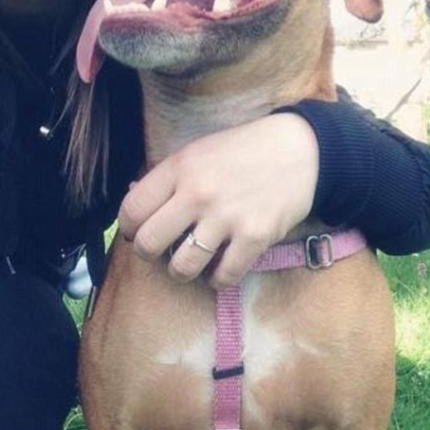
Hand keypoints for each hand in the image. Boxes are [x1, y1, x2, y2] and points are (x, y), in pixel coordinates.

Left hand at [118, 113, 318, 287]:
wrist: (299, 150)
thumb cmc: (242, 150)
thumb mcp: (198, 151)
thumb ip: (167, 178)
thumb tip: (133, 205)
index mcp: (180, 167)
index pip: (132, 210)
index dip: (130, 227)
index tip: (139, 230)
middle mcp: (198, 193)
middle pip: (148, 245)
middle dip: (150, 253)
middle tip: (162, 249)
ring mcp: (227, 218)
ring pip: (181, 268)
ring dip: (182, 271)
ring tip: (190, 262)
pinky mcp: (255, 238)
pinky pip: (222, 277)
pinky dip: (217, 279)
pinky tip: (220, 266)